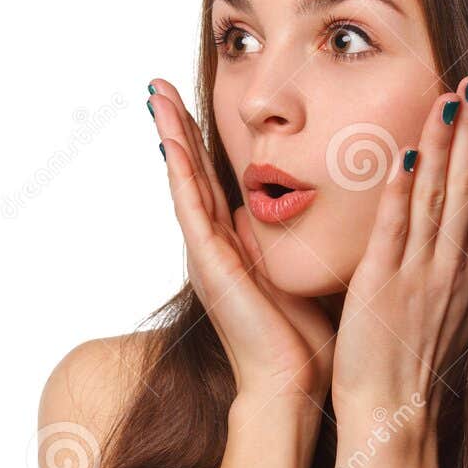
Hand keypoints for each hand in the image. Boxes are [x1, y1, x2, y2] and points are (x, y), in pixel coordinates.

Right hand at [148, 80, 335, 408]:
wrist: (293, 384)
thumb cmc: (303, 337)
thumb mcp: (297, 270)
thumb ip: (295, 240)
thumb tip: (312, 205)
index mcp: (234, 245)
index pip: (213, 181)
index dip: (201, 141)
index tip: (191, 99)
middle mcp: (214, 246)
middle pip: (190, 173)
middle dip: (175, 127)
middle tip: (158, 84)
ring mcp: (207, 255)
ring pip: (183, 183)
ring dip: (169, 138)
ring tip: (155, 97)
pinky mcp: (210, 266)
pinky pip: (190, 211)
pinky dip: (179, 175)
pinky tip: (169, 144)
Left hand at [331, 74, 467, 422]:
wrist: (393, 415)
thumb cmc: (411, 367)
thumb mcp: (442, 310)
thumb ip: (445, 269)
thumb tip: (448, 237)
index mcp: (467, 271)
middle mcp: (452, 267)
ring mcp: (420, 275)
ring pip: (439, 197)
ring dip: (447, 143)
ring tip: (452, 97)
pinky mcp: (383, 285)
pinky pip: (395, 228)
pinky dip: (402, 188)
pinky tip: (408, 151)